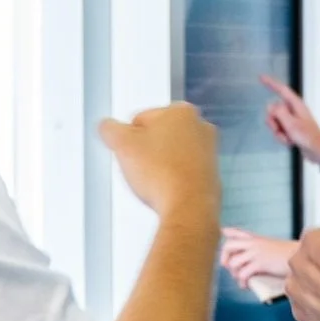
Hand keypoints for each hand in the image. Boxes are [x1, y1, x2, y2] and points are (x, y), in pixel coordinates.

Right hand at [99, 104, 219, 216]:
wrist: (189, 209)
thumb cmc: (161, 173)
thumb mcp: (123, 144)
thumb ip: (110, 129)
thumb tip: (108, 127)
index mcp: (182, 111)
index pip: (141, 119)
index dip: (129, 138)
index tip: (129, 152)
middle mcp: (202, 128)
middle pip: (159, 137)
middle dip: (147, 151)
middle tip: (140, 167)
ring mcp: (210, 154)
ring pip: (171, 156)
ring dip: (159, 166)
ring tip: (153, 181)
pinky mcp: (211, 177)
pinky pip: (183, 175)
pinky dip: (173, 181)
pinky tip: (166, 191)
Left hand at [220, 228, 295, 289]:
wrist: (299, 256)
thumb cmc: (288, 254)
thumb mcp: (272, 246)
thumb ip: (261, 248)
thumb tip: (252, 256)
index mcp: (256, 239)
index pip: (236, 232)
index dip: (228, 234)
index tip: (224, 233)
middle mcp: (254, 243)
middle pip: (229, 246)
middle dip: (224, 258)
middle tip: (230, 268)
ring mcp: (256, 253)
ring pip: (234, 263)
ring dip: (235, 274)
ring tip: (241, 279)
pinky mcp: (260, 263)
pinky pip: (243, 274)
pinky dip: (242, 282)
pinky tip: (246, 285)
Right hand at [261, 76, 319, 161]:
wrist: (317, 151)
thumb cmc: (307, 137)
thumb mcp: (291, 124)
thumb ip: (279, 113)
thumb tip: (270, 106)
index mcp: (295, 104)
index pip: (281, 90)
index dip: (270, 83)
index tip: (261, 77)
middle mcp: (293, 110)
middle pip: (273, 110)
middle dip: (274, 122)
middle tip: (281, 130)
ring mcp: (292, 119)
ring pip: (275, 122)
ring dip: (278, 132)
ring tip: (288, 138)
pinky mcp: (291, 128)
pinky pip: (279, 130)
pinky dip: (282, 137)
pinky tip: (290, 142)